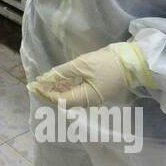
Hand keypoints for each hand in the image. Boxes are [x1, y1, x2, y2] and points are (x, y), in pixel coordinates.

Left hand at [27, 43, 150, 107]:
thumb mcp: (81, 65)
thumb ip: (62, 73)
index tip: (33, 85)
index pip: (59, 100)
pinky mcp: (97, 93)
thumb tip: (45, 79)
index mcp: (85, 98)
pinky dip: (67, 88)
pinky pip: (78, 94)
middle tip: (36, 84)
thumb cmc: (107, 63)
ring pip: (70, 98)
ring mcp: (94, 99)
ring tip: (46, 82)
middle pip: (64, 101)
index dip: (45, 93)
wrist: (132, 62)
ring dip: (57, 90)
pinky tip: (60, 82)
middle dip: (49, 93)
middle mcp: (89, 103)